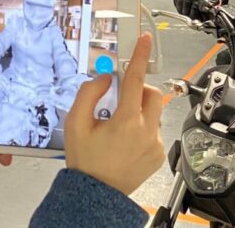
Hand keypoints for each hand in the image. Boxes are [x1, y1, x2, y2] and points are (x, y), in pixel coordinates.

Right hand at [64, 33, 164, 194]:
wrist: (95, 194)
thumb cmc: (84, 161)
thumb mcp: (75, 124)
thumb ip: (88, 94)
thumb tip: (105, 78)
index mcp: (125, 122)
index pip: (136, 80)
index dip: (140, 56)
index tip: (145, 39)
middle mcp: (145, 131)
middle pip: (152, 94)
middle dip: (139, 90)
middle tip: (120, 99)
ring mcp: (155, 144)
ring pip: (155, 111)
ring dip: (141, 109)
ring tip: (120, 126)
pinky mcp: (159, 154)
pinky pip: (155, 129)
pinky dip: (143, 127)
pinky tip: (126, 141)